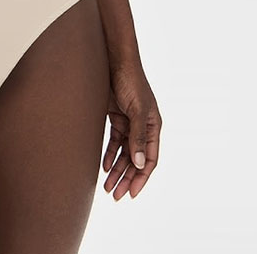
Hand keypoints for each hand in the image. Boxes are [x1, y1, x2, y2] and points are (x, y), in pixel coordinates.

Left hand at [102, 60, 161, 199]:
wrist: (114, 60)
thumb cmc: (130, 82)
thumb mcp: (136, 110)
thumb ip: (137, 136)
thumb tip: (138, 164)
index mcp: (153, 126)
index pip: (149, 160)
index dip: (141, 178)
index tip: (131, 193)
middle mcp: (142, 127)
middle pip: (135, 160)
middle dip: (126, 178)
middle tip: (115, 195)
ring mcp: (128, 122)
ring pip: (123, 153)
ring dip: (116, 169)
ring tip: (106, 186)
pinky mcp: (115, 116)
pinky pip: (114, 141)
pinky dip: (109, 154)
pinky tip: (103, 166)